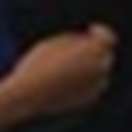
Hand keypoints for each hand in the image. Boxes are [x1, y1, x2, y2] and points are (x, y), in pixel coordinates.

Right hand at [3, 24, 118, 122]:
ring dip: (89, 70)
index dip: (99, 31)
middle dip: (94, 52)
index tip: (91, 30)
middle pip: (105, 56)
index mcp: (93, 49)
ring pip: (99, 76)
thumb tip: (85, 46)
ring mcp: (95, 87)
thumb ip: (74, 43)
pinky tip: (64, 86)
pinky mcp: (87, 102)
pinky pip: (90, 90)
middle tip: (78, 51)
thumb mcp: (53, 45)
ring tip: (67, 70)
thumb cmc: (36, 66)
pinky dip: (82, 86)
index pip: (106, 37)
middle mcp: (99, 68)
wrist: (25, 97)